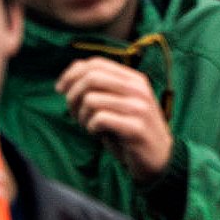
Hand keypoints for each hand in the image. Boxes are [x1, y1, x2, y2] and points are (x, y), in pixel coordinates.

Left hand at [57, 58, 173, 181]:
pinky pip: (99, 119)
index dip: (72, 73)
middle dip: (73, 95)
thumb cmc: (131, 129)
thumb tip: (71, 73)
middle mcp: (138, 89)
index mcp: (133, 78)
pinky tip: (98, 133)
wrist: (159, 157)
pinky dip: (91, 127)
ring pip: (92, 100)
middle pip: (91, 78)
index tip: (60, 89)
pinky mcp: (135, 127)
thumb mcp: (118, 102)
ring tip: (90, 125)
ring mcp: (138, 107)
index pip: (97, 63)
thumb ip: (100, 87)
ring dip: (82, 116)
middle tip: (73, 112)